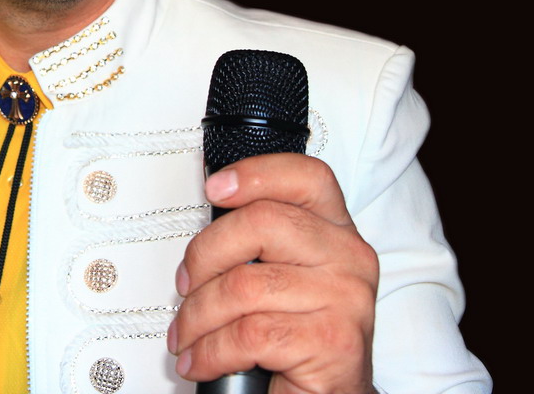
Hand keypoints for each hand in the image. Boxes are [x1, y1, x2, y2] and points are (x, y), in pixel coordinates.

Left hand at [167, 154, 377, 393]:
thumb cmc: (297, 335)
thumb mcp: (284, 275)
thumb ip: (258, 241)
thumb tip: (208, 214)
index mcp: (336, 231)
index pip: (305, 178)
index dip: (255, 174)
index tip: (214, 188)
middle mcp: (348, 257)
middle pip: (261, 223)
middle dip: (203, 256)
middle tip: (184, 286)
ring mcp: (346, 298)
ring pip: (244, 286)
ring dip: (197, 317)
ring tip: (186, 336)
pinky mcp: (333, 341)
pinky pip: (249, 335)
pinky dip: (211, 351)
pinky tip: (201, 360)